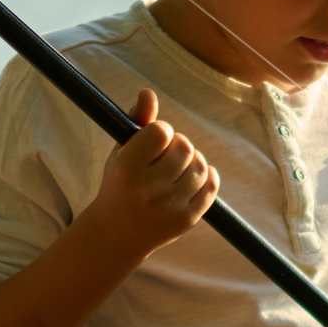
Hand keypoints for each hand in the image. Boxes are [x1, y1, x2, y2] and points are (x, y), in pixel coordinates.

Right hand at [88, 92, 218, 258]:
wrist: (117, 234)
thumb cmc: (120, 184)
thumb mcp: (120, 153)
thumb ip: (136, 121)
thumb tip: (148, 93)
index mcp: (127, 169)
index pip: (161, 132)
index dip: (162, 131)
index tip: (154, 141)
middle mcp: (148, 189)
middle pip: (184, 147)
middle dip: (178, 145)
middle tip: (167, 154)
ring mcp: (169, 207)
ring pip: (200, 166)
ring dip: (193, 160)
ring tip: (178, 167)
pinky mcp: (187, 220)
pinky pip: (211, 186)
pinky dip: (207, 176)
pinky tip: (193, 177)